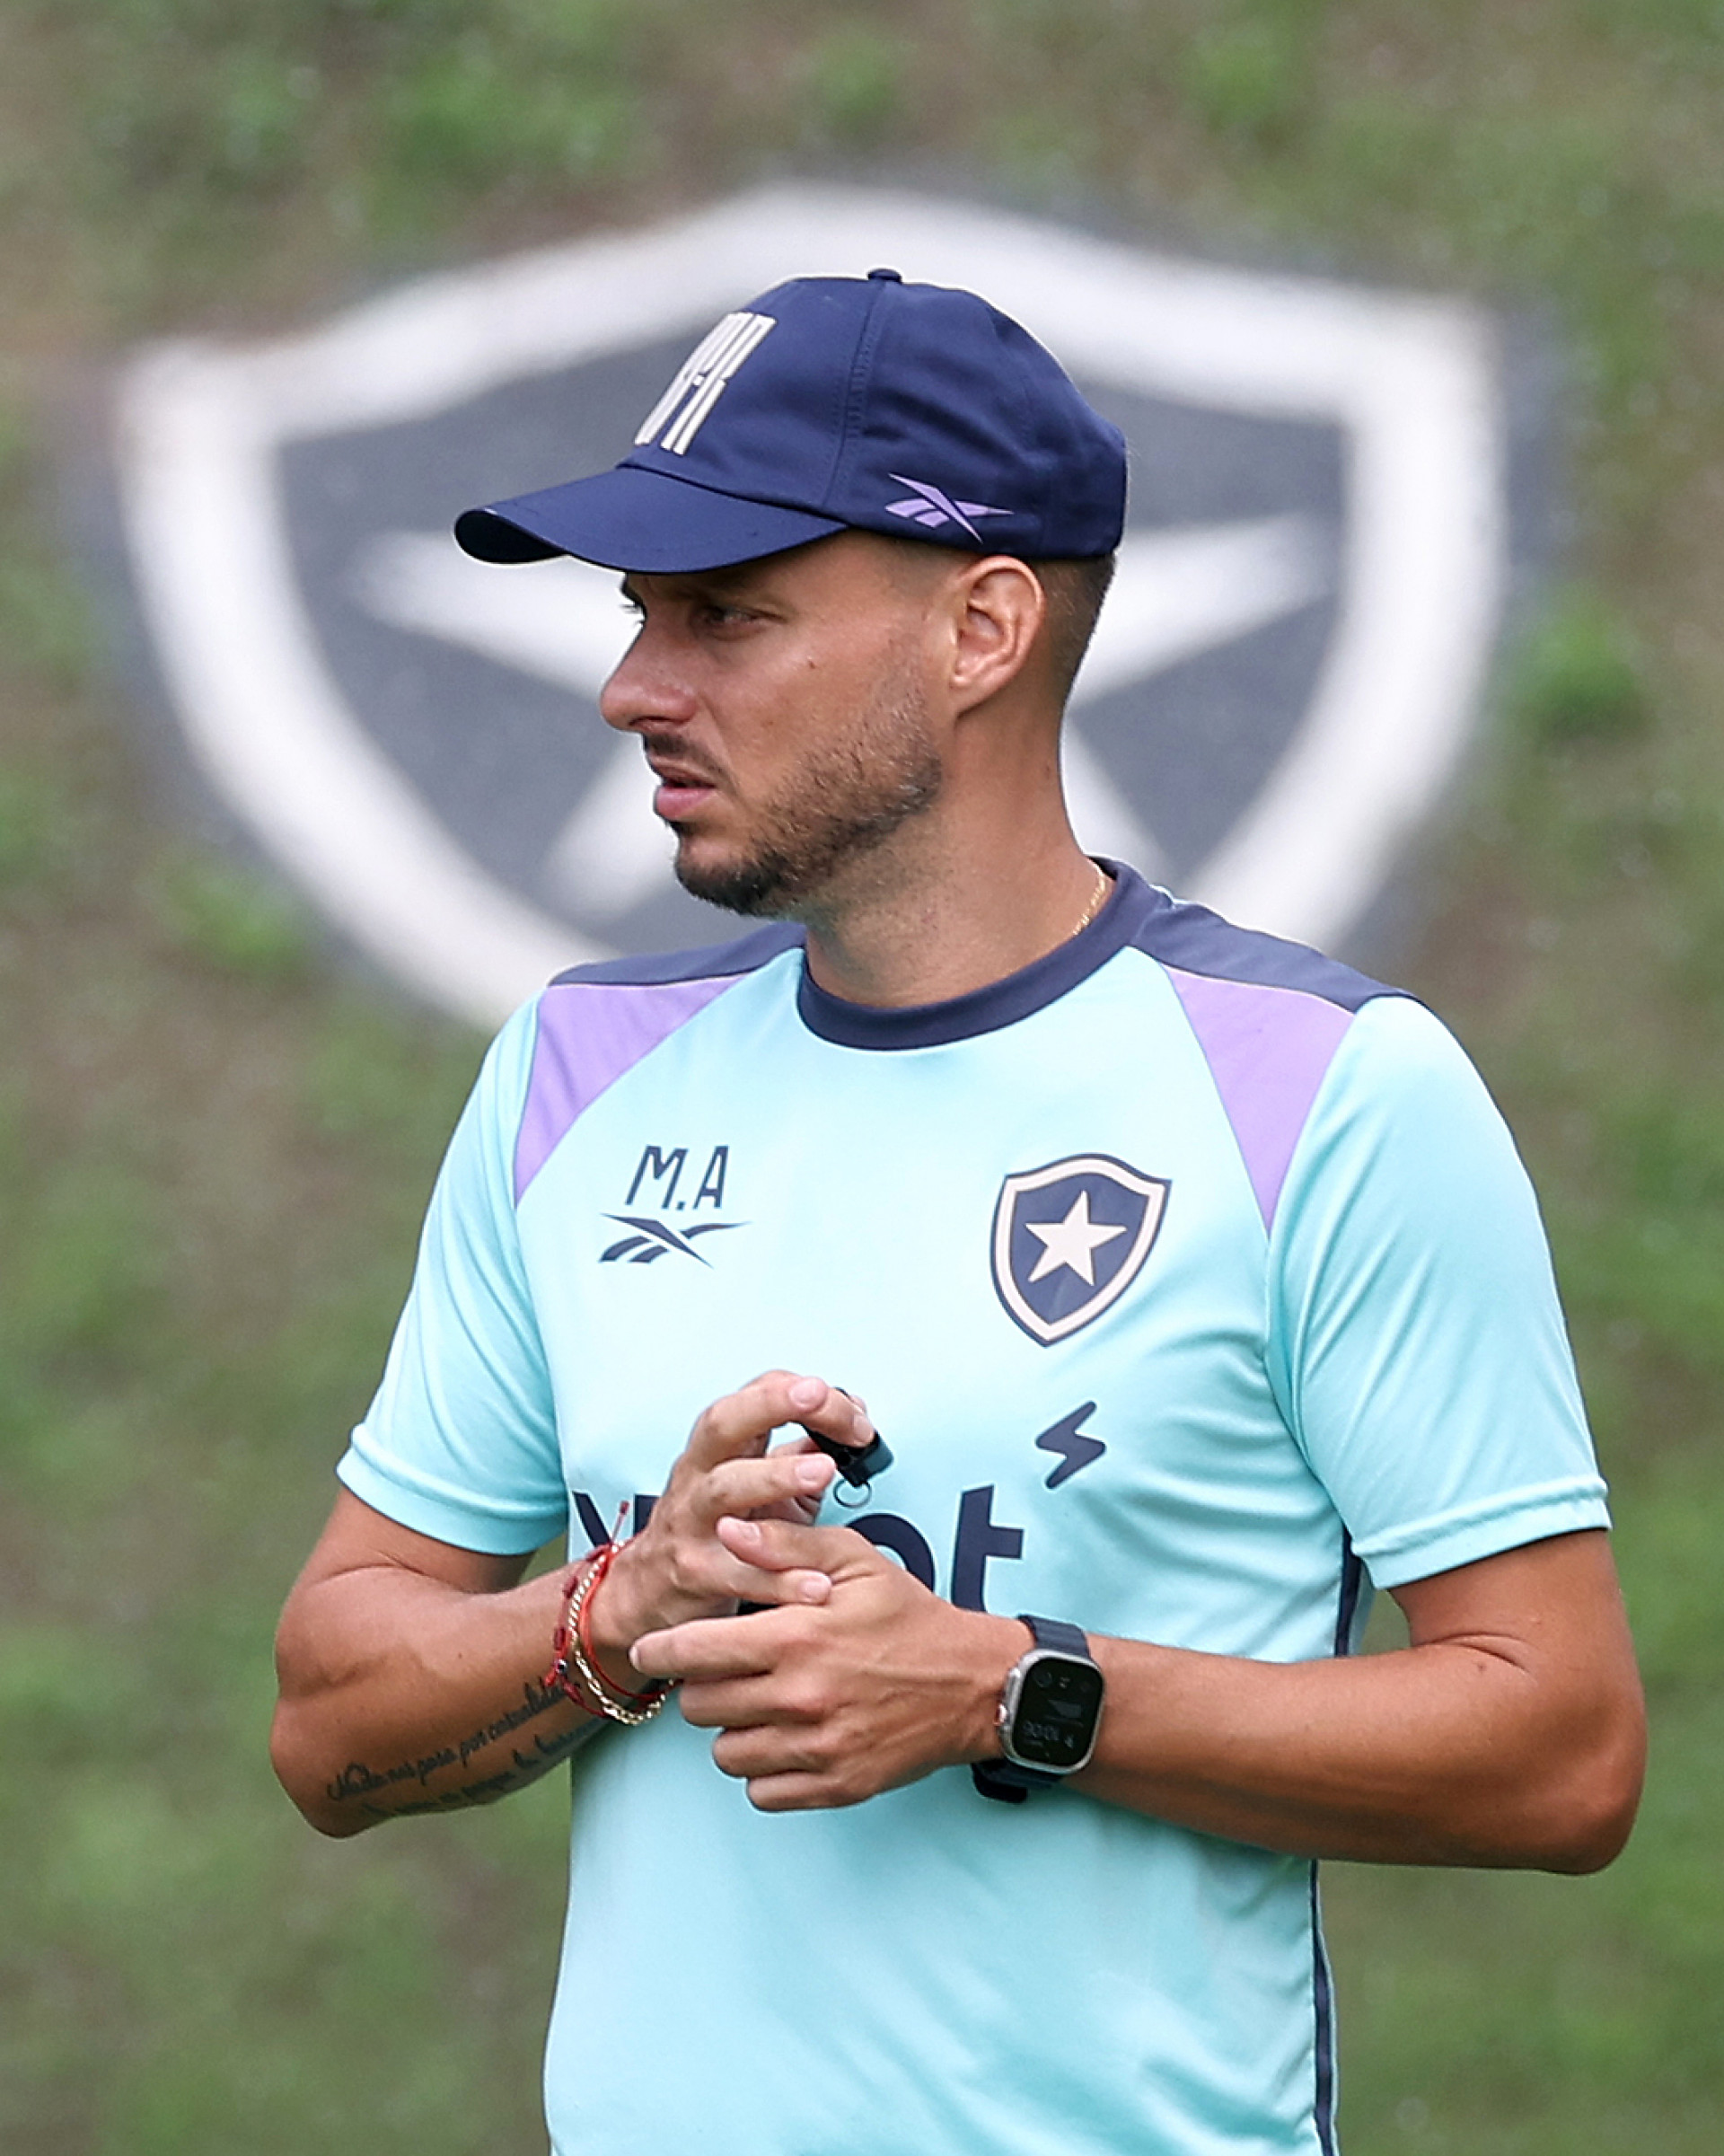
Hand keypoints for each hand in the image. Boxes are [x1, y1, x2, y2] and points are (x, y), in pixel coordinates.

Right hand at [585, 1372, 872, 1684]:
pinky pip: (737, 1572)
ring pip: (725, 1488)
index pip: (755, 1395)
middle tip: (820, 1396)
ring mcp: (692, 1522)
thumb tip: (852, 1416)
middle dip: (773, 1404)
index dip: (803, 1394)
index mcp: (720, 1448)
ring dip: (777, 1476)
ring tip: (824, 1471)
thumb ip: (801, 1453)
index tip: (855, 1411)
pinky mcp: (694, 1573)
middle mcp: (700, 1474)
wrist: (649, 1592)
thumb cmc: (714, 1531)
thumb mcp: (758, 1487)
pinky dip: (778, 1578)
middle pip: (726, 1423)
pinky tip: (816, 1582)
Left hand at [631, 1516, 1023, 1810]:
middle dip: (703, 1687)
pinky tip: (785, 1740)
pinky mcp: (835, 1786)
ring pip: (725, 1755)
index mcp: (796, 1637)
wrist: (972, 1682)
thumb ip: (786, 1543)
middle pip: (700, 1708)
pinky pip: (762, 1793)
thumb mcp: (855, 1560)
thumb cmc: (908, 1615)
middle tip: (726, 1672)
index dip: (662, 1651)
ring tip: (759, 1706)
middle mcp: (799, 1698)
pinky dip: (764, 1772)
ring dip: (732, 1731)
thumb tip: (728, 1527)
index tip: (653, 1650)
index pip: (694, 1653)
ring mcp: (817, 1748)